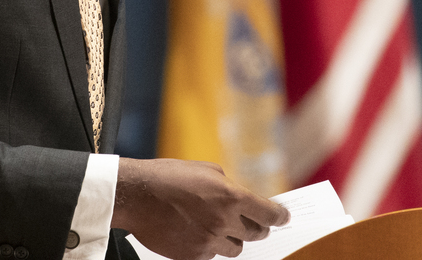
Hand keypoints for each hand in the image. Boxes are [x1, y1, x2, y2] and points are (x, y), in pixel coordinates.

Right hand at [112, 158, 291, 259]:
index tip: (284, 217)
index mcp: (231, 197)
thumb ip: (228, 186)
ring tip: (220, 227)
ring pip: (235, 249)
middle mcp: (224, 222)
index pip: (268, 213)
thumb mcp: (206, 170)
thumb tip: (241, 198)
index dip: (279, 216)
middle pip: (256, 234)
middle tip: (255, 223)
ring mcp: (209, 242)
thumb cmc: (169, 177)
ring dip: (233, 239)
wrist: (137, 195)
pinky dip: (210, 246)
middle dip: (258, 228)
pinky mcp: (193, 256)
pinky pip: (212, 256)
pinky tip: (198, 233)